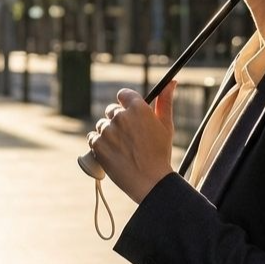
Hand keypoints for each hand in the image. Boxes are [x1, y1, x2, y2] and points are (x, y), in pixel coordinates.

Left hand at [88, 83, 175, 203]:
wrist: (150, 181)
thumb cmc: (160, 153)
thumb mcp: (166, 125)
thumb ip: (165, 101)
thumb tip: (171, 82)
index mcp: (138, 108)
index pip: (123, 94)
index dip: (126, 103)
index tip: (129, 112)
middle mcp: (121, 116)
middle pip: (112, 110)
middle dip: (118, 120)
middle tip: (129, 136)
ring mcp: (107, 131)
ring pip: (102, 125)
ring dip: (108, 133)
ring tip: (122, 148)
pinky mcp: (97, 145)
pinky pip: (93, 138)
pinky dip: (99, 144)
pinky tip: (112, 152)